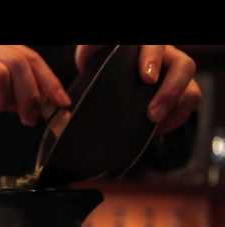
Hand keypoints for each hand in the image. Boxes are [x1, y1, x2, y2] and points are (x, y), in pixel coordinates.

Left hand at [75, 45, 201, 134]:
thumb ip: (92, 51)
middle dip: (170, 92)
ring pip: (191, 87)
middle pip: (183, 66)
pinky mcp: (178, 92)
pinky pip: (188, 105)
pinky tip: (156, 130)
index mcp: (143, 45)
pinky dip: (175, 119)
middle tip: (153, 114)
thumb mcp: (93, 53)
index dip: (154, 61)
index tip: (147, 79)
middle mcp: (164, 56)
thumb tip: (85, 60)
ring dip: (175, 109)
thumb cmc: (101, 62)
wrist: (104, 76)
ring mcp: (173, 75)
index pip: (155, 46)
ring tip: (154, 125)